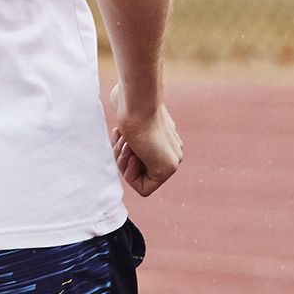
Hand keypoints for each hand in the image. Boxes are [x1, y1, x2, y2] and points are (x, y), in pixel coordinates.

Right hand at [104, 79, 183, 197]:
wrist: (137, 104)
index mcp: (164, 140)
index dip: (123, 156)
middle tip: (122, 141)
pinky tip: (132, 156)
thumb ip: (129, 136)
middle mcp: (171, 151)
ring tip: (126, 143)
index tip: (121, 140)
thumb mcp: (127, 120)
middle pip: (139, 171)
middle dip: (122, 159)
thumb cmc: (129, 107)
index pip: (140, 161)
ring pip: (139, 179)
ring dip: (124, 163)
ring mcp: (172, 160)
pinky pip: (144, 189)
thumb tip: (124, 140)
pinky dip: (130, 175)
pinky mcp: (169, 168)